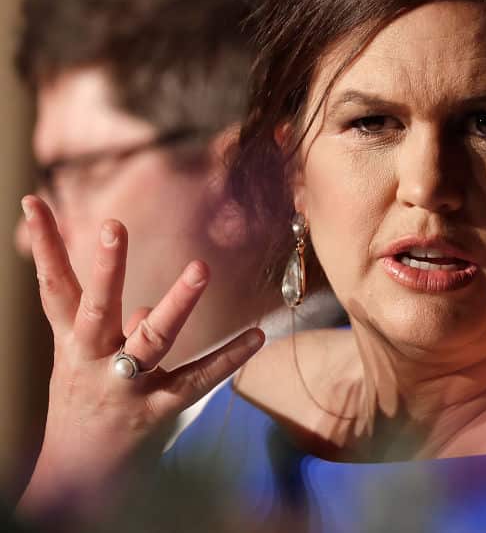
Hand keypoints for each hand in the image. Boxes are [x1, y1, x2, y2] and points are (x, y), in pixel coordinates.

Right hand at [16, 195, 264, 520]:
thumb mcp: (86, 366)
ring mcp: (124, 387)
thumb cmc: (87, 409)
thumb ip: (109, 330)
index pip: (54, 285)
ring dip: (175, 304)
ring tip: (199, 267)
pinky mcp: (158, 412)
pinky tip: (256, 335)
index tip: (33, 198)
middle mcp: (92, 361)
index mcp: (72, 343)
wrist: (78, 484)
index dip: (43, 243)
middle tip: (112, 226)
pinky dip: (227, 357)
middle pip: (93, 308)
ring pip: (148, 341)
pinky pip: (197, 381)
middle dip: (103, 268)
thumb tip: (142, 310)